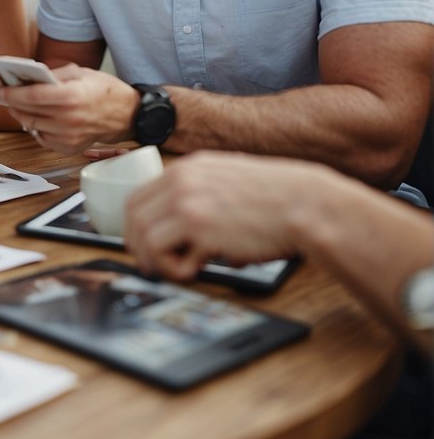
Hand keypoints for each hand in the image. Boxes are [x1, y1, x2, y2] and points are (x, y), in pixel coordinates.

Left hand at [0, 64, 137, 153]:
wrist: (126, 115)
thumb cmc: (104, 91)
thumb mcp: (81, 73)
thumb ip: (54, 74)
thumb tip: (29, 76)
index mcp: (71, 96)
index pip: (33, 96)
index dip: (13, 93)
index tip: (1, 89)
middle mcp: (69, 119)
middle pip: (29, 112)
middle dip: (13, 103)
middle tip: (5, 95)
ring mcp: (69, 136)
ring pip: (32, 126)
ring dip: (21, 116)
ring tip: (17, 106)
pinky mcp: (69, 148)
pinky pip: (43, 138)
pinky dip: (37, 128)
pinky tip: (38, 118)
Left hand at [122, 151, 303, 279]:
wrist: (305, 205)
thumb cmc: (278, 202)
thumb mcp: (232, 182)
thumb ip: (204, 195)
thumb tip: (183, 228)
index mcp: (189, 168)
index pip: (140, 195)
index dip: (137, 225)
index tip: (143, 244)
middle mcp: (182, 179)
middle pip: (133, 215)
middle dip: (138, 244)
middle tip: (152, 264)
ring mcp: (186, 200)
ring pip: (142, 235)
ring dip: (156, 259)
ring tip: (180, 270)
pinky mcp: (195, 224)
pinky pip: (159, 250)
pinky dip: (172, 267)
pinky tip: (195, 269)